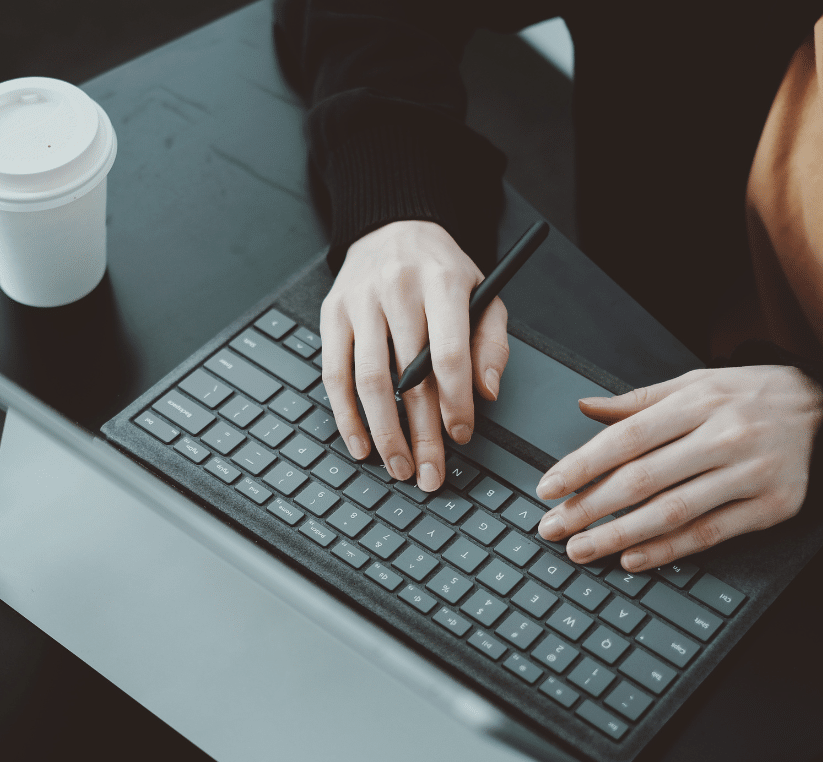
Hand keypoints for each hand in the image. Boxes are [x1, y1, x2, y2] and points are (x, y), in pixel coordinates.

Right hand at [321, 220, 509, 490]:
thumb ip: (491, 343)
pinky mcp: (332, 315)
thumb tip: (485, 393)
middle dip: (421, 433)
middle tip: (430, 473)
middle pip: (408, 377)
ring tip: (398, 466)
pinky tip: (360, 444)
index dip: (455, 402)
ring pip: (369, 380)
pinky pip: (334, 374)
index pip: (448, 354)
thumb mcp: (484, 294)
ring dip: (384, 432)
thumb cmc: (441, 271)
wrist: (392, 226)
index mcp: (442, 283)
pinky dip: (346, 416)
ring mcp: (360, 303)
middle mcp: (397, 290)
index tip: (461, 436)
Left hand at [534, 365, 822, 570]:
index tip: (548, 488)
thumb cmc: (748, 396)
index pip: (625, 438)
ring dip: (619, 536)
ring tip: (581, 550)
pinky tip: (633, 559)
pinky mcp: (772, 506)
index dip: (581, 466)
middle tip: (553, 528)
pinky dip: (668, 550)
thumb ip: (637, 401)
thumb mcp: (693, 383)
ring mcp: (749, 474)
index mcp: (697, 403)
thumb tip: (584, 407)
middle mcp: (723, 437)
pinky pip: (710, 534)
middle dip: (589, 508)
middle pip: (642, 479)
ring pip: (673, 512)